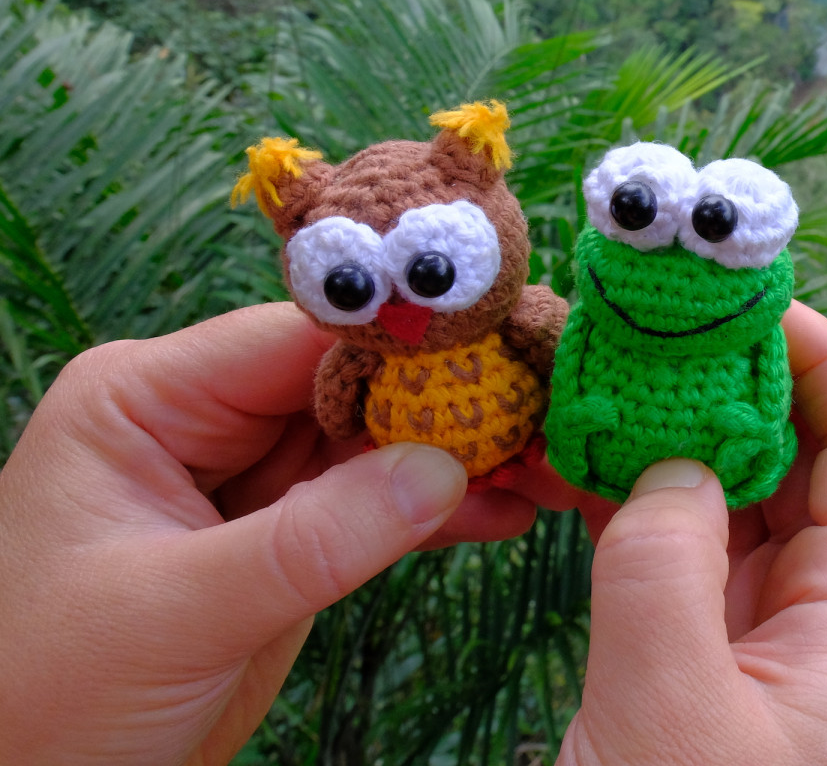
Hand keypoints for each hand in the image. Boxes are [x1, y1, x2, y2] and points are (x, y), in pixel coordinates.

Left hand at [0, 303, 555, 764]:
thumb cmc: (44, 699)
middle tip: (556, 408)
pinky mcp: (287, 541)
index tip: (508, 349)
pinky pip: (381, 507)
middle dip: (456, 398)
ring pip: (382, 441)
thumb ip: (311, 539)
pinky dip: (447, 510)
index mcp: (147, 400)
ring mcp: (250, 482)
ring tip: (559, 461)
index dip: (405, 345)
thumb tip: (443, 471)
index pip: (298, 342)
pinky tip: (516, 510)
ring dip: (468, 454)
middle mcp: (202, 421)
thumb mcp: (174, 612)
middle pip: (355, 383)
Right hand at [557, 301, 826, 765]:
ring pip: (727, 503)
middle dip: (734, 385)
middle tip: (655, 322)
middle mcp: (818, 617)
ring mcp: (752, 641)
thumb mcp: (674, 712)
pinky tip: (570, 461)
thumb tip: (666, 464)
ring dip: (669, 439)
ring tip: (601, 372)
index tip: (753, 303)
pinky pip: (670, 555)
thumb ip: (665, 575)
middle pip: (800, 462)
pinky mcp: (687, 667)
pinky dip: (625, 502)